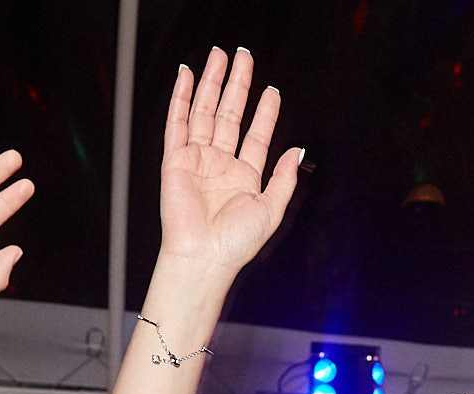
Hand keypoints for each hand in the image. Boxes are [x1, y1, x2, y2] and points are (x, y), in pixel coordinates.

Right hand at [159, 48, 301, 277]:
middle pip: (230, 114)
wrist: (204, 257)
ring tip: (219, 56)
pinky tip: (187, 76)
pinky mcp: (175, 160)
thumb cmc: (236, 243)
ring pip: (205, 111)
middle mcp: (221, 164)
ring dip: (212, 83)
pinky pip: (177, 122)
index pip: (257, 135)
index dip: (265, 112)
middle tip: (243, 56)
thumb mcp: (272, 208)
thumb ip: (284, 178)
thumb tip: (298, 150)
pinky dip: (181, 98)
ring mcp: (198, 159)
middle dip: (237, 85)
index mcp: (245, 176)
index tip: (272, 90)